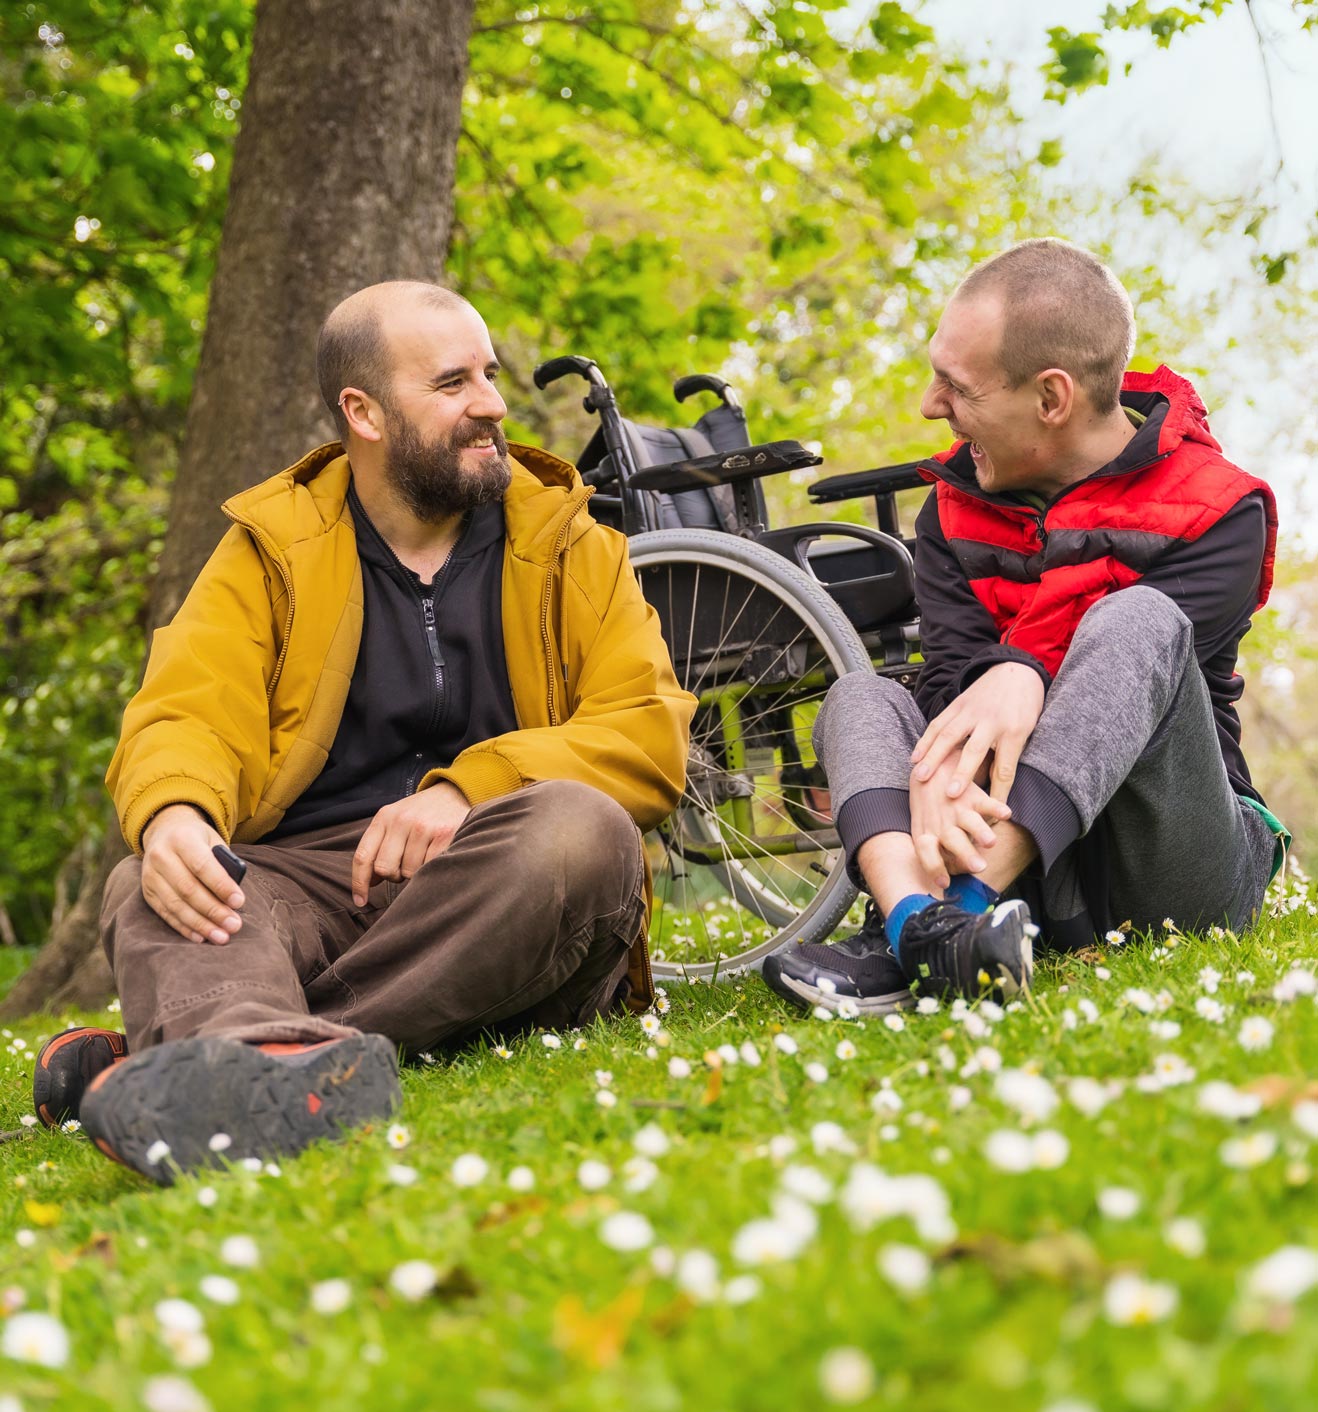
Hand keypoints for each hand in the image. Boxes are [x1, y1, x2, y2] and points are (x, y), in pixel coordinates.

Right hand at [140, 804, 245, 943]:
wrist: (166, 832)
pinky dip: (184, 928)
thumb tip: (233, 899)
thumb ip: (224, 864)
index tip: (239, 902)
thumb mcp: (213, 841)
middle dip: (213, 911)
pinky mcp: (147, 892)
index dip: (221, 886)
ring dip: (200, 924)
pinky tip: (201, 937)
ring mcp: (150, 876)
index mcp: (181, 839)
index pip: (202, 866)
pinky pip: (166, 914)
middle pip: (188, 889)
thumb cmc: (198, 840)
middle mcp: (161, 856)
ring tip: (221, 937)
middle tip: (234, 925)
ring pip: (176, 905)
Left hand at [352, 781, 470, 904]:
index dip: (359, 883)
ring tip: (424, 857)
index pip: (363, 856)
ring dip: (415, 872)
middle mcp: (401, 820)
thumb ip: (380, 848)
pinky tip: (437, 856)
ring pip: (408, 872)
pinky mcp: (444, 834)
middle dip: (393, 876)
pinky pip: (429, 868)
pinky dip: (431, 868)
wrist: (454, 793)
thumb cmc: (421, 814)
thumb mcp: (396, 822)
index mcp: (384, 817)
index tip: (360, 901)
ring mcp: (423, 827)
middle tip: (405, 867)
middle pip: (385, 868)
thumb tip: (370, 882)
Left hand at [909, 758, 1012, 888]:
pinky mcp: (972, 795)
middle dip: (964, 854)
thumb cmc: (927, 809)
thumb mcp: (923, 830)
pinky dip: (996, 806)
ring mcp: (957, 808)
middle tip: (978, 867)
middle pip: (952, 840)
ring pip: (969, 821)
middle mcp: (942, 822)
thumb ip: (934, 853)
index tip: (944, 882)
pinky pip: (986, 802)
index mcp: (926, 832)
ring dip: (980, 831)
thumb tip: (942, 884)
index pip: (925, 852)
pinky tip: (1007, 814)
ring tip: (991, 842)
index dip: (933, 866)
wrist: (929, 769)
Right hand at [911, 661, 1044, 803]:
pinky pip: (938, 723)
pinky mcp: (957, 704)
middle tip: (950, 795)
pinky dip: (925, 740)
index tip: (990, 812)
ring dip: (934, 757)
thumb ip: (1010, 758)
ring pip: (950, 735)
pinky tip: (915, 756)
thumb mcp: (1027, 732)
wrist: (1016, 671)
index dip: (998, 790)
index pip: (1005, 766)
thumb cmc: (1024, 707)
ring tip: (921, 775)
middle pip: (974, 750)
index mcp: (1014, 731)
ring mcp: (972, 711)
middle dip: (962, 773)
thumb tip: (1000, 792)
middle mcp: (991, 720)